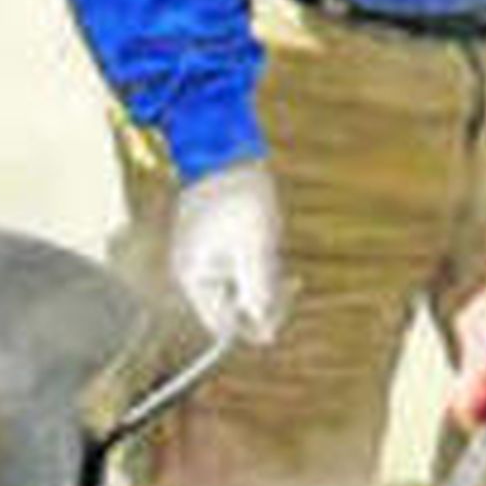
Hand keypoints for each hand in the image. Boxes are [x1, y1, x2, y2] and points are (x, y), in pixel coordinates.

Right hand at [168, 156, 284, 343]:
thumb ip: (258, 291)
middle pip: (231, 308)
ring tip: (274, 247)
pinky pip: (236, 268)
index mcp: (193, 278)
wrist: (226, 152)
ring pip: (237, 287)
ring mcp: (201, 258)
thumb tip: (264, 333)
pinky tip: (266, 241)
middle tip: (292, 282)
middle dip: (262, 298)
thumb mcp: (256, 247)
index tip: (281, 312)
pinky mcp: (211, 246)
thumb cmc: (240, 197)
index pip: (222, 325)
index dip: (253, 325)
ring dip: (261, 278)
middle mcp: (192, 273)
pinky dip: (255, 263)